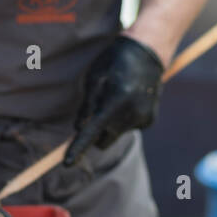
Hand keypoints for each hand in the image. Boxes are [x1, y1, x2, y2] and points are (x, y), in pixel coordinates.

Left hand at [64, 35, 162, 167]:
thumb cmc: (114, 62)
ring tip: (116, 97)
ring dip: (110, 124)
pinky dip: (123, 120)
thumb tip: (79, 129)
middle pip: (103, 140)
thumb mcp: (94, 78)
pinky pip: (127, 128)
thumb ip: (87, 106)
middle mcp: (132, 113)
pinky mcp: (149, 121)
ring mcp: (144, 118)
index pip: (92, 131)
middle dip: (95, 133)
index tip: (67, 163)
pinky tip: (128, 100)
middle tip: (94, 111)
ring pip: (115, 134)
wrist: (148, 52)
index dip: (78, 147)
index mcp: (116, 100)